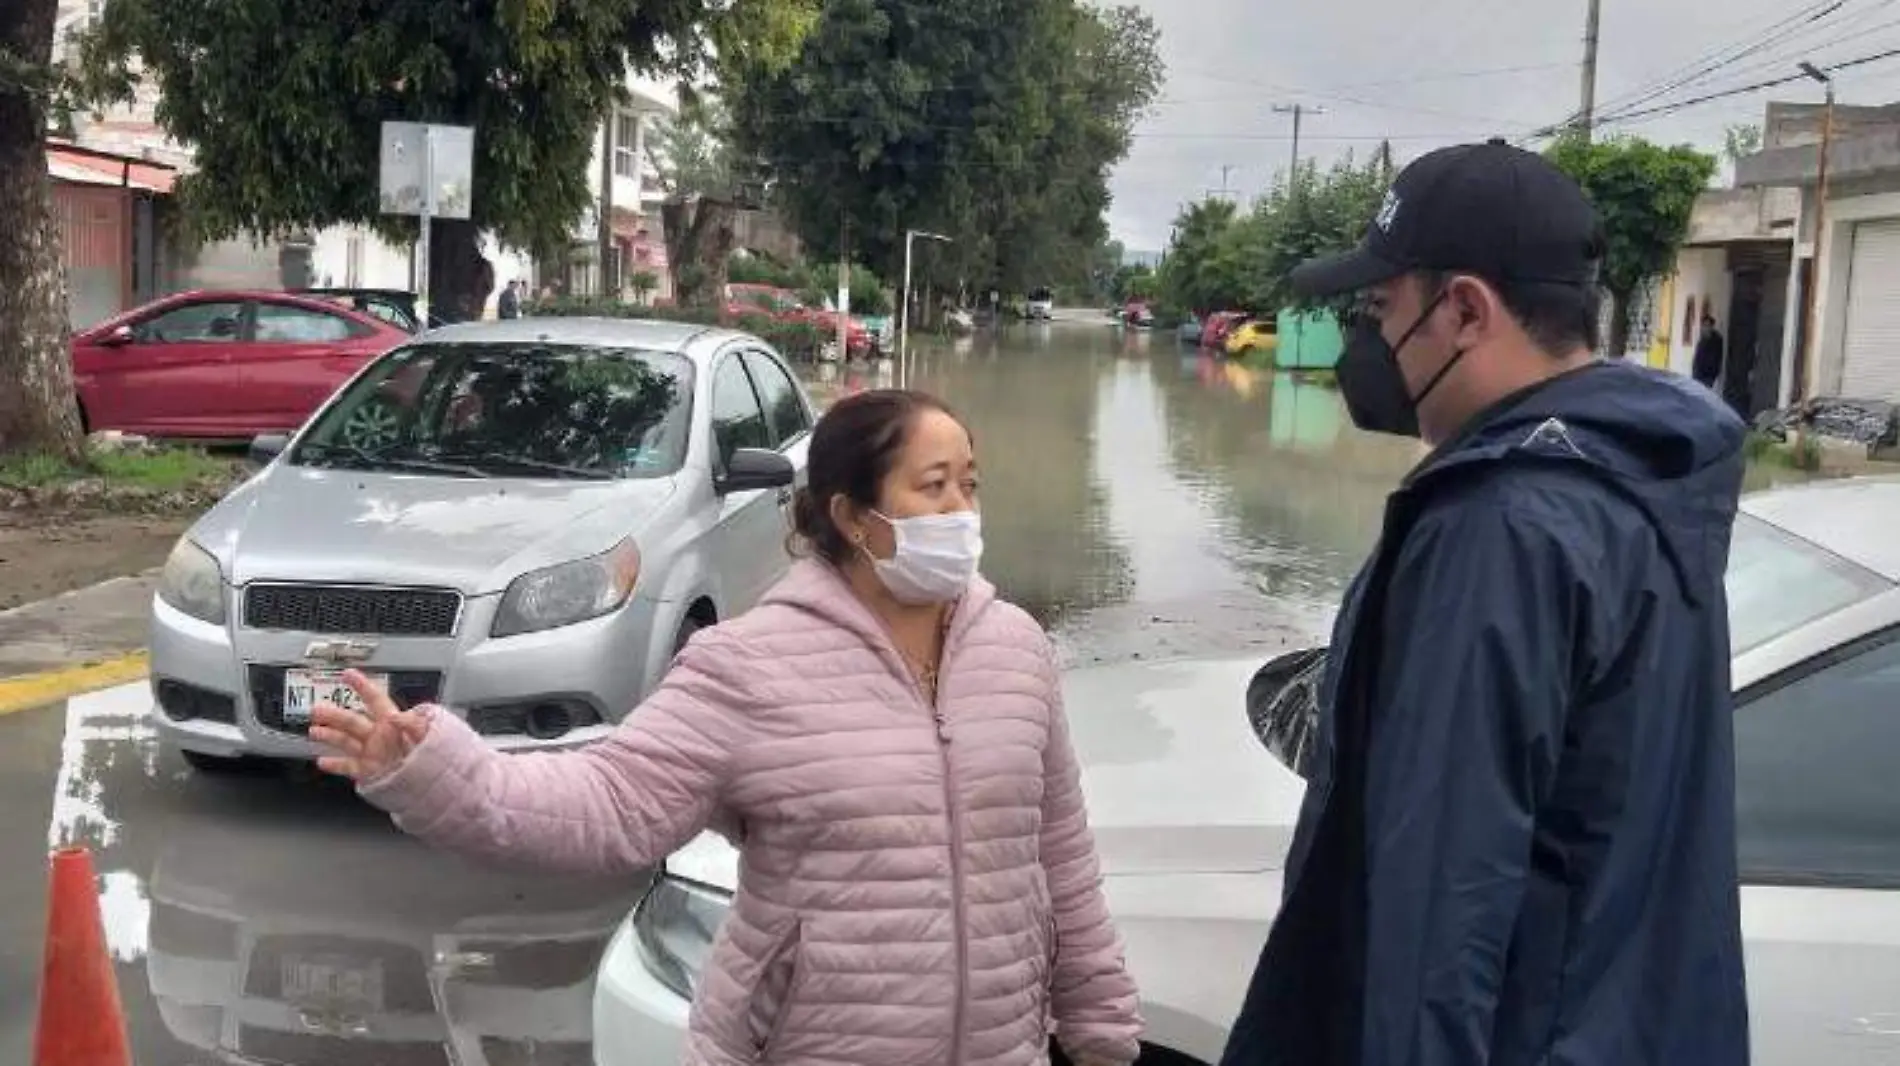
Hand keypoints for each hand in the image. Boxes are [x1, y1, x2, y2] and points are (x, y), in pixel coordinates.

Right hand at [308, 669, 431, 783]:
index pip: (376, 700)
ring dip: (330, 736)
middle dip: (334, 714)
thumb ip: (412, 724)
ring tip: (314, 731)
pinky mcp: (371, 771)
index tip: (348, 674)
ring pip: (347, 742)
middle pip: (353, 721)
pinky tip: (323, 761)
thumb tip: (396, 716)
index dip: (362, 686)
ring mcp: (374, 753)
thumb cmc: (436, 757)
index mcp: (394, 723)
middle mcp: (381, 736)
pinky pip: (350, 767)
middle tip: (317, 709)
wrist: (436, 784)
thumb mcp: (428, 736)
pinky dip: (335, 765)